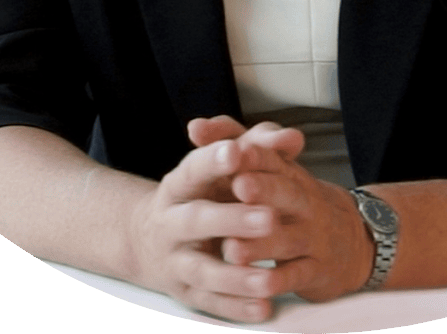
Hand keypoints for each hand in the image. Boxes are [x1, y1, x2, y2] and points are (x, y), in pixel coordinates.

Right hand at [127, 136, 288, 322]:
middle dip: (232, 220)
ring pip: (204, 270)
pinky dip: (237, 307)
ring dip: (236, 277)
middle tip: (269, 218)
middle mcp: (171, 222)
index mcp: (179, 184)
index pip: (194, 169)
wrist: (154, 240)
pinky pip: (212, 303)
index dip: (213, 160)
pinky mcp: (186, 293)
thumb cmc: (202, 194)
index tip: (236, 152)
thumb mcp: (221, 168)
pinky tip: (264, 307)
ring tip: (268, 278)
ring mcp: (176, 260)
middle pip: (197, 220)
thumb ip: (257, 147)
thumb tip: (292, 138)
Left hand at [187, 116, 375, 302]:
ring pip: (289, 238)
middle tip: (239, 187)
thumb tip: (195, 126)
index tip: (234, 151)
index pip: (273, 156)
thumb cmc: (291, 200)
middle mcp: (303, 201)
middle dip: (264, 188)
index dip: (255, 153)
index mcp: (288, 173)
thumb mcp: (271, 170)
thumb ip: (231, 144)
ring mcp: (312, 236)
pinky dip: (279, 282)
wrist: (348, 239)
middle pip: (287, 191)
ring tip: (232, 249)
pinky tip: (259, 287)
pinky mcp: (316, 270)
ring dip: (262, 244)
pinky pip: (298, 276)